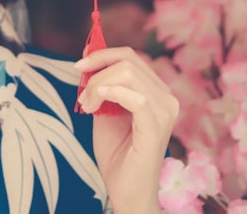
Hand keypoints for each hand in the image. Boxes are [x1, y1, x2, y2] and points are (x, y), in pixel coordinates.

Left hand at [75, 46, 178, 213]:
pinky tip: (96, 103)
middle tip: (81, 95)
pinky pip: (135, 97)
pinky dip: (110, 93)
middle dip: (97, 71)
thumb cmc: (118, 155)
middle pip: (129, 61)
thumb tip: (89, 59)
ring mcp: (165, 112)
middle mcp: (166, 98)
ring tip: (87, 106)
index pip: (131, 57)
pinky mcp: (156, 127)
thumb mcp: (107, 112)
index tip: (80, 64)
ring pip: (128, 74)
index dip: (103, 55)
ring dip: (98, 85)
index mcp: (157, 92)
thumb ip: (103, 88)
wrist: (127, 191)